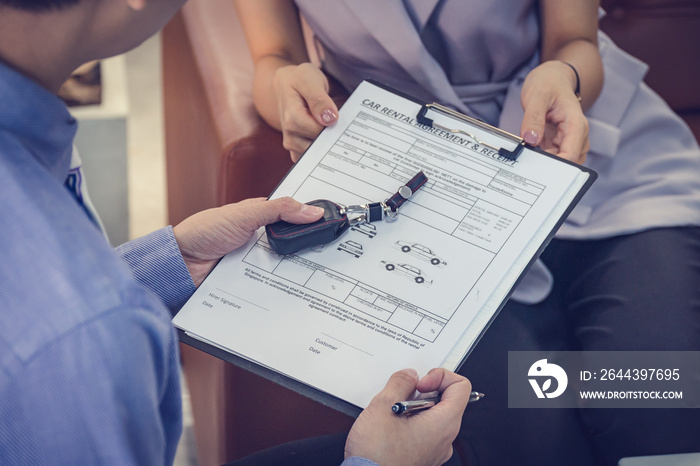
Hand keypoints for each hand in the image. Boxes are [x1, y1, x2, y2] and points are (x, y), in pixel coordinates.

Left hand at [172, 197, 323, 285]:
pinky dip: (281, 285)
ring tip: (320, 272)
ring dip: (295, 269)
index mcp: (258, 215)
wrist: (180, 264)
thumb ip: (279, 209)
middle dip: (308, 248)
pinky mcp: (250, 280)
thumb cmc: (203, 231)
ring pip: (284, 265)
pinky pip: (271, 282)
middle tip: (332, 250)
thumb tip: (312, 210)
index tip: (333, 221)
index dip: (310, 218)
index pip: (291, 215)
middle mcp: (258, 238)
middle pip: (291, 242)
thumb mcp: (245, 214)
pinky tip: (295, 288)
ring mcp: (254, 260)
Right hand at [273, 63, 338, 160]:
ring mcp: (293, 145)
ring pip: (318, 155)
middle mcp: (290, 135)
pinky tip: (328, 138)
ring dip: (329, 144)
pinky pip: (314, 159)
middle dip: (331, 136)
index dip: (332, 125)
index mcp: (292, 119)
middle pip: (319, 146)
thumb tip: (330, 118)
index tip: (338, 116)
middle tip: (336, 121)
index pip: (319, 132)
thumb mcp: (309, 80)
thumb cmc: (299, 80)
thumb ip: (319, 99)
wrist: (287, 84)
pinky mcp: (297, 150)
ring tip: (331, 127)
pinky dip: (323, 151)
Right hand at [345, 368, 471, 465]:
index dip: (440, 376)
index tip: (419, 383)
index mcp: (444, 423)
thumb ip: (400, 383)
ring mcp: (435, 450)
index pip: (461, 387)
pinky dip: (410, 423)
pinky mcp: (424, 457)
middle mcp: (445, 439)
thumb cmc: (377, 455)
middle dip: (421, 392)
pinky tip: (390, 427)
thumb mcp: (383, 405)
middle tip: (400, 397)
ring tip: (392, 414)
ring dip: (413, 408)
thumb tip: (409, 376)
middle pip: (446, 401)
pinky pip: (424, 431)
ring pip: (433, 416)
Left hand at [520, 60, 589, 163]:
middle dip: (547, 164)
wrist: (553, 77)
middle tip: (525, 159)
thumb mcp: (537, 96)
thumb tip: (530, 139)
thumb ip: (533, 118)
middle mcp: (577, 135)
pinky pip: (551, 156)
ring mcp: (569, 140)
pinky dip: (540, 156)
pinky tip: (529, 150)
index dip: (555, 166)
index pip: (571, 155)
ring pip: (559, 162)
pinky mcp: (559, 142)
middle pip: (566, 162)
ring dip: (543, 161)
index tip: (536, 167)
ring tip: (527, 151)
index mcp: (576, 125)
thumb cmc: (548, 83)